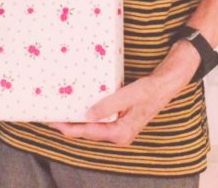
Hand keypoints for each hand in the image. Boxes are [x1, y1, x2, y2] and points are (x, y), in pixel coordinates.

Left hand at [50, 40, 196, 145]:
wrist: (167, 83)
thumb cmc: (151, 90)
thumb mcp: (131, 95)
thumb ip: (110, 105)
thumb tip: (89, 115)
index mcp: (121, 133)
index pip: (90, 132)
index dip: (71, 128)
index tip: (55, 123)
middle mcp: (119, 133)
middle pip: (88, 132)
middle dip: (70, 126)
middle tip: (50, 117)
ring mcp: (119, 126)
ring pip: (92, 126)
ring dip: (77, 120)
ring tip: (60, 112)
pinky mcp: (119, 117)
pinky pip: (98, 118)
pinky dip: (86, 113)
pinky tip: (78, 106)